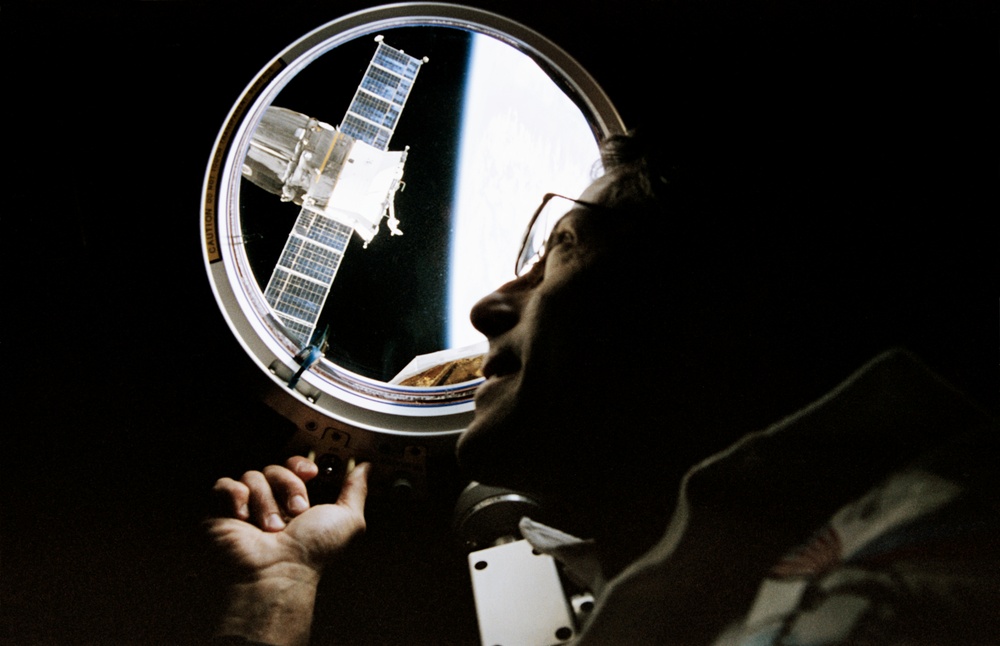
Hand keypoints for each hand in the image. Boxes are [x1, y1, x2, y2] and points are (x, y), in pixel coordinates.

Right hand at [207, 456, 369, 645]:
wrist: (277, 573)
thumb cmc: (311, 553)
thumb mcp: (347, 519)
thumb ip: (356, 490)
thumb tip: (364, 468)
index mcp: (295, 504)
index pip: (293, 467)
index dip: (300, 465)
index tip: (312, 473)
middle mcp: (270, 504)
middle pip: (274, 468)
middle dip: (288, 486)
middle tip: (295, 511)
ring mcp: (245, 507)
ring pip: (252, 476)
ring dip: (265, 501)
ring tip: (271, 528)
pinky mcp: (221, 512)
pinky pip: (223, 485)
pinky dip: (235, 496)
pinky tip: (243, 515)